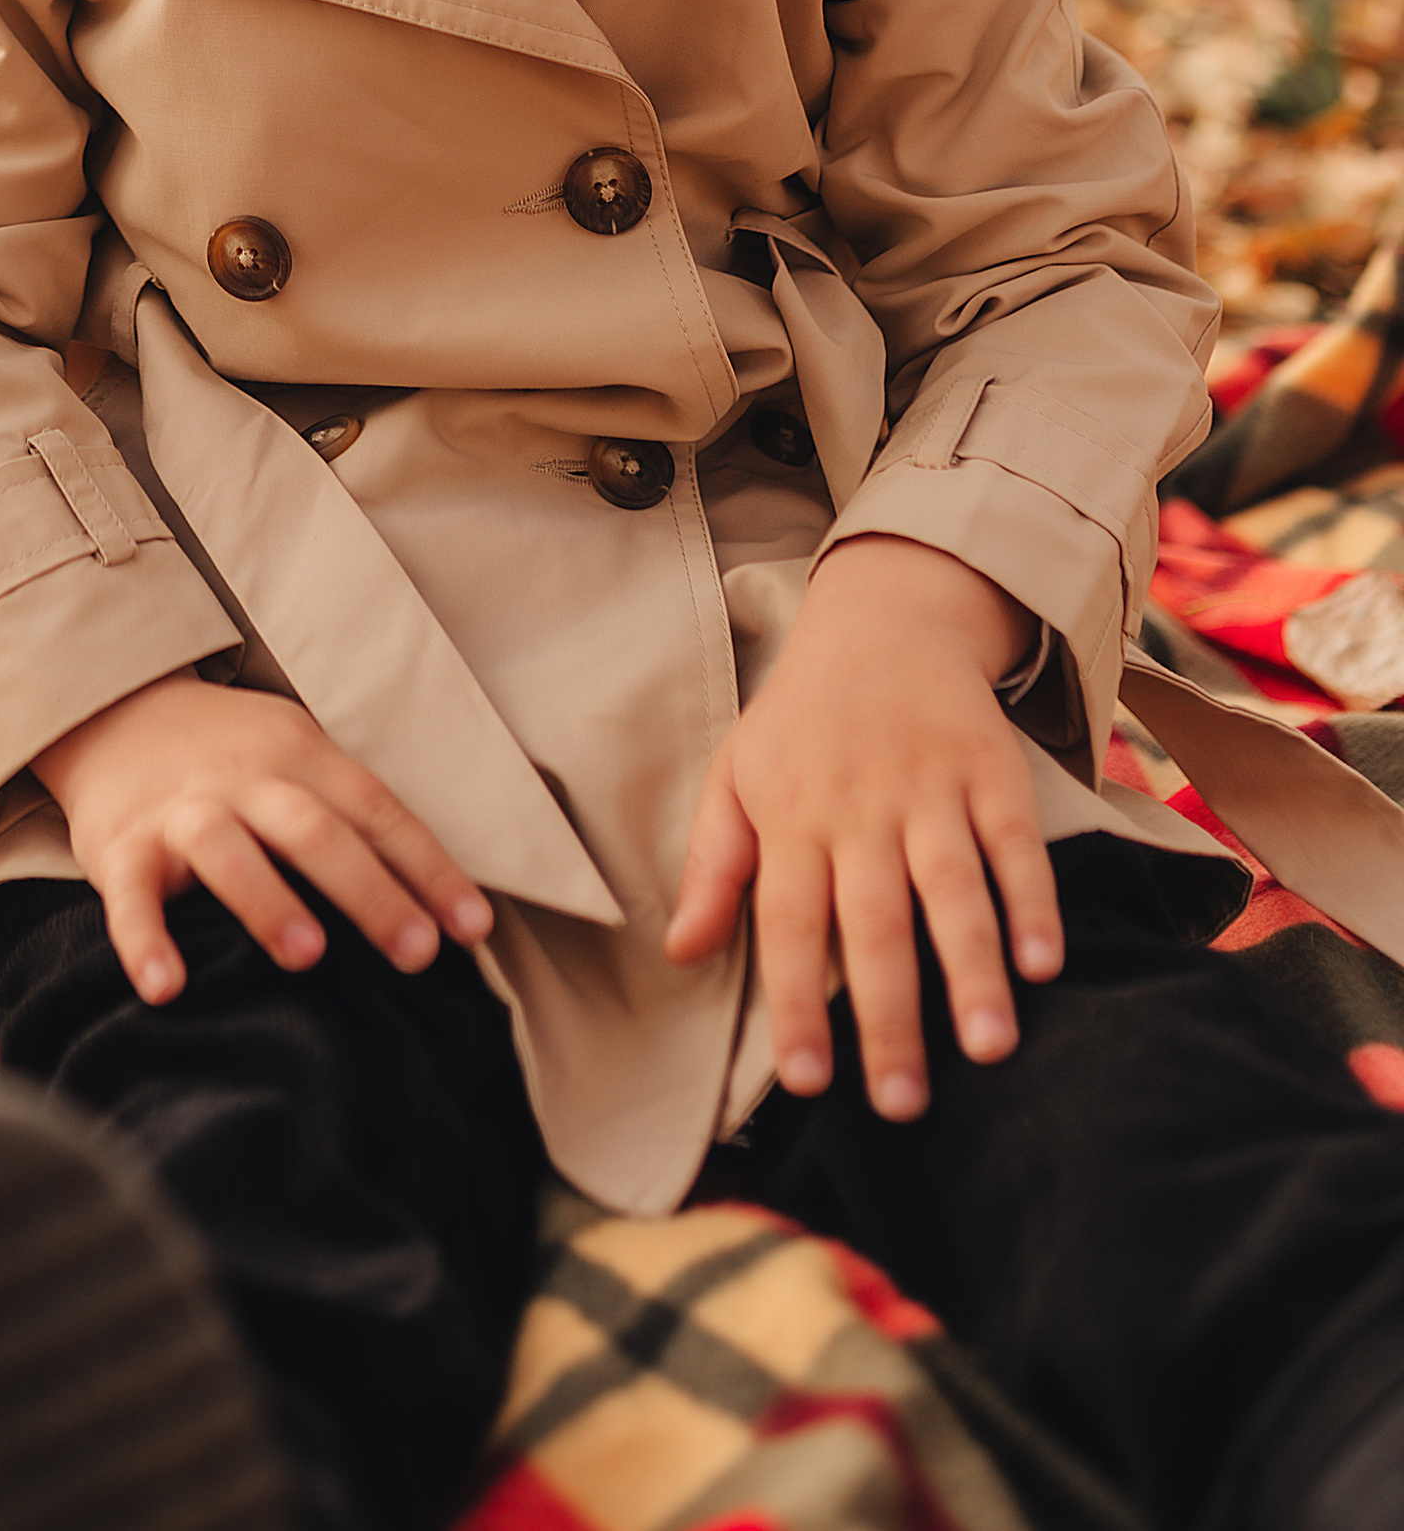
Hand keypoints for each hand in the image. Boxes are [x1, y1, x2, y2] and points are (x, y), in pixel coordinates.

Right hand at [35, 674, 493, 1004]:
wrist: (112, 708)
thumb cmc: (228, 755)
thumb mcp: (295, 756)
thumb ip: (350, 814)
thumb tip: (436, 900)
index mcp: (300, 754)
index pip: (376, 810)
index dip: (429, 868)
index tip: (474, 927)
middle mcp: (245, 779)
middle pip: (313, 829)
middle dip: (368, 891)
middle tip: (416, 952)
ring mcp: (181, 811)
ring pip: (226, 848)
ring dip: (267, 899)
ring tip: (306, 955)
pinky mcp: (120, 847)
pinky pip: (130, 897)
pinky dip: (144, 941)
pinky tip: (166, 987)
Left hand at [663, 535, 1063, 1121]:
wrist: (880, 619)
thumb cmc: (800, 720)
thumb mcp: (735, 776)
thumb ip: (712, 868)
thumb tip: (679, 954)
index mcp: (792, 820)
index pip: (788, 924)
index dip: (795, 1004)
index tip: (807, 1083)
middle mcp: (861, 810)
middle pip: (874, 924)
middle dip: (889, 1018)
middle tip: (903, 1104)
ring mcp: (930, 789)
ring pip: (952, 889)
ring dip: (971, 970)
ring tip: (987, 1049)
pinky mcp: (991, 770)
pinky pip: (1015, 844)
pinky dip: (1032, 902)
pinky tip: (1044, 964)